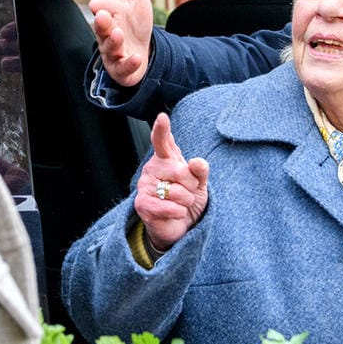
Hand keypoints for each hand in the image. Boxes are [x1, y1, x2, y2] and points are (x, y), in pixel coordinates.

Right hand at [88, 0, 154, 86]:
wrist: (142, 49)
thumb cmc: (134, 22)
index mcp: (109, 14)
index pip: (102, 8)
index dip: (101, 5)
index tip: (99, 3)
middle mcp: (107, 33)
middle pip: (100, 29)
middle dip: (101, 23)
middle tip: (102, 16)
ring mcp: (113, 52)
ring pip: (109, 49)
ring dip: (112, 42)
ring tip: (118, 34)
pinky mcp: (122, 69)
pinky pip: (123, 68)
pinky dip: (129, 64)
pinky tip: (136, 58)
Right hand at [133, 113, 209, 252]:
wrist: (180, 225)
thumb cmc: (188, 199)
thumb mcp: (200, 183)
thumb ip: (200, 170)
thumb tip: (197, 162)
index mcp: (166, 158)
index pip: (163, 141)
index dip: (162, 130)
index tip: (162, 118)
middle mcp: (153, 168)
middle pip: (180, 171)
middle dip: (190, 186)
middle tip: (186, 192)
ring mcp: (145, 185)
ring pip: (176, 191)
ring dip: (185, 202)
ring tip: (180, 204)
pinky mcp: (142, 204)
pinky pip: (168, 207)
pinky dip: (178, 212)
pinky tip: (176, 213)